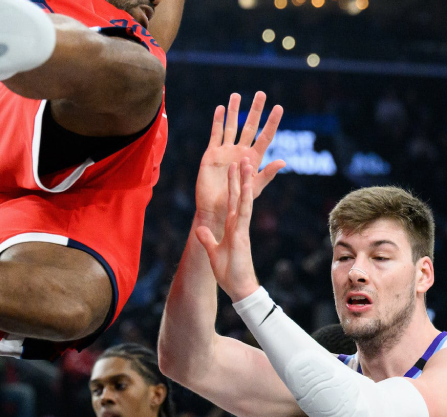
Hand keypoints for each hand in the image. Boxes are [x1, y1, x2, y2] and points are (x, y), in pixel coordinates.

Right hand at [195, 92, 284, 225]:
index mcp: (254, 158)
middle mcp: (241, 151)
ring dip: (234, 111)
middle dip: (255, 110)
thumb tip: (283, 161)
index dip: (272, 122)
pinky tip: (220, 109)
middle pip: (250, 126)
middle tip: (261, 94)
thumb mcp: (254, 188)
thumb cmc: (237, 203)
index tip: (278, 108)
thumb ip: (267, 174)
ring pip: (231, 126)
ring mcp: (226, 151)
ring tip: (236, 95)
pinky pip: (216, 134)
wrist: (215, 210)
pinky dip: (218, 121)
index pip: (265, 136)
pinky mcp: (212, 154)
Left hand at [196, 159, 260, 301]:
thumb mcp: (213, 252)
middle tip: (242, 158)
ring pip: (244, 199)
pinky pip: (244, 213)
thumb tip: (199, 229)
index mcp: (232, 226)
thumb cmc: (229, 273)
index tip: (233, 169)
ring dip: (245, 181)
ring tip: (246, 163)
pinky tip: (247, 186)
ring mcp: (241, 227)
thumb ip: (207, 239)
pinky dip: (245, 198)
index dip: (232, 185)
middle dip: (240, 177)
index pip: (231, 201)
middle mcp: (238, 223)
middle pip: (238, 195)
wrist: (239, 288)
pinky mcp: (242, 234)